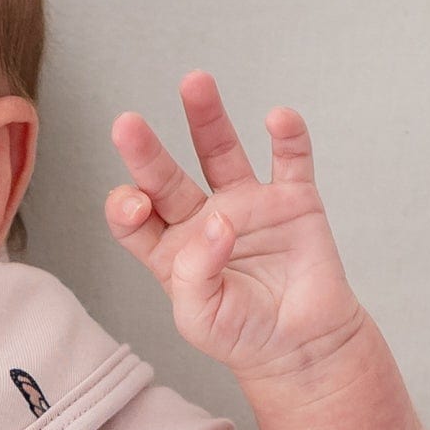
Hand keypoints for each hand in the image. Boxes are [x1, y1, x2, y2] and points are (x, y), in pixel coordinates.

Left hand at [105, 75, 365, 391]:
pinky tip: (277, 118)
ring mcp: (248, 203)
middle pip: (167, 176)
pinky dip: (288, 135)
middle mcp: (203, 218)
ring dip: (206, 117)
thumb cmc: (243, 335)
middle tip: (126, 123)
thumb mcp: (202, 319)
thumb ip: (194, 274)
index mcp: (170, 251)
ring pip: (221, 150)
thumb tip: (218, 220)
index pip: (134, 217)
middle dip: (146, 150)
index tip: (136, 203)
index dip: (126, 204)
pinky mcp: (293, 199)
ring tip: (194, 82)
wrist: (302, 347)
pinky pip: (291, 158)